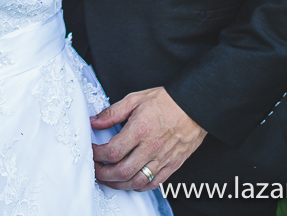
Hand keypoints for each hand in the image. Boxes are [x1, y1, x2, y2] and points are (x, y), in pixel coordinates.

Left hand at [91, 87, 206, 191]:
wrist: (194, 106)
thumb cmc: (167, 101)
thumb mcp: (134, 99)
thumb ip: (112, 113)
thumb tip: (94, 122)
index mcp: (140, 130)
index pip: (113, 151)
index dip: (97, 155)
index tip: (92, 152)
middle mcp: (151, 147)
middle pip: (122, 171)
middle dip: (103, 174)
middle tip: (96, 169)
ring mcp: (162, 159)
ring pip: (136, 182)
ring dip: (119, 184)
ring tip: (109, 178)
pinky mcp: (172, 165)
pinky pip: (154, 184)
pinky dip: (139, 186)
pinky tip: (130, 182)